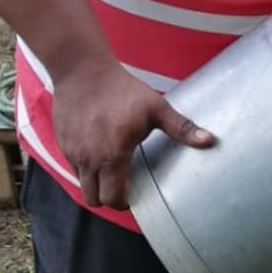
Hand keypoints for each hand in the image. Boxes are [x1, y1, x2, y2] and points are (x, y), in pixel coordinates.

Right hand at [51, 63, 215, 208]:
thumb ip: (181, 128)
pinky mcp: (62, 144)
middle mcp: (88, 159)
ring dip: (96, 183)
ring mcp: (72, 152)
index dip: (125, 201)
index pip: (113, 198)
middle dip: (109, 197)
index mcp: (112, 154)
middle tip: (123, 186)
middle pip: (94, 199)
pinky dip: (84, 167)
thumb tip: (209, 140)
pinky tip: (98, 150)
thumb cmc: (122, 89)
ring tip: (112, 168)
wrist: (83, 70)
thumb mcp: (155, 107)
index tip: (134, 194)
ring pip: (82, 184)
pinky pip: (73, 167)